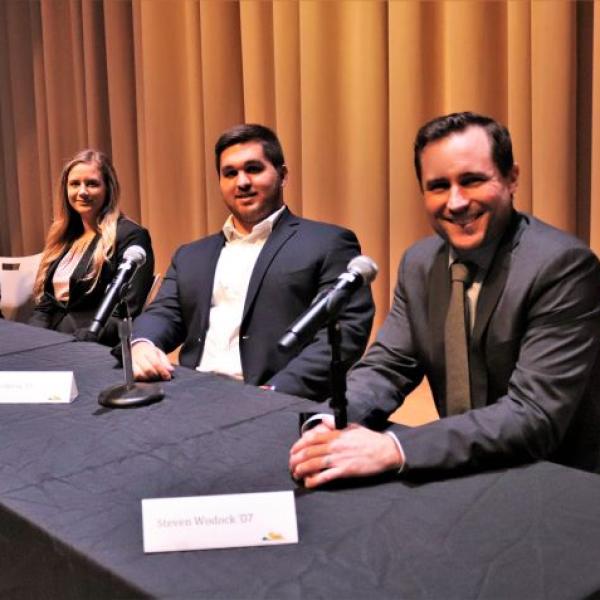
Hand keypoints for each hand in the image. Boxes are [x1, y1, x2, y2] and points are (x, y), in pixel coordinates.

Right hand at [131, 341, 173, 380]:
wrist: (137, 348)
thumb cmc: (151, 353)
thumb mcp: (160, 354)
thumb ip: (165, 362)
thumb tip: (171, 370)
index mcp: (147, 350)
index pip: (155, 363)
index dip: (162, 371)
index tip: (168, 377)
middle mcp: (137, 356)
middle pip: (147, 369)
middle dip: (156, 375)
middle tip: (161, 377)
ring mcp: (131, 363)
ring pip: (139, 375)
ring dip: (148, 378)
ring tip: (153, 378)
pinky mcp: (128, 370)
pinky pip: (133, 378)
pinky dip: (141, 380)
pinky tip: (146, 380)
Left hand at [289, 420, 403, 487]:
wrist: (384, 450)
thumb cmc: (368, 439)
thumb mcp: (351, 427)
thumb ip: (335, 425)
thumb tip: (324, 420)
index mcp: (335, 435)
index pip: (311, 439)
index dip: (298, 445)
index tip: (293, 451)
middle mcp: (334, 446)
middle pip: (309, 452)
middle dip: (296, 459)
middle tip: (291, 465)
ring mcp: (339, 459)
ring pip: (313, 464)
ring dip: (301, 470)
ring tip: (296, 474)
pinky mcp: (344, 471)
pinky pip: (325, 477)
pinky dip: (314, 480)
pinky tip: (308, 483)